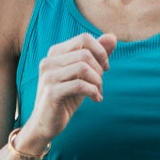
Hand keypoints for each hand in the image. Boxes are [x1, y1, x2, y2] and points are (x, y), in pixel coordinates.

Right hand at [20, 32, 113, 152]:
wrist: (47, 123)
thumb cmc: (67, 96)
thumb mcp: (84, 74)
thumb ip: (96, 54)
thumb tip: (112, 37)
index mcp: (55, 52)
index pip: (84, 38)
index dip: (100, 51)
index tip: (104, 67)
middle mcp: (49, 61)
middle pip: (85, 53)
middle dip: (99, 69)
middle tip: (100, 83)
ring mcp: (48, 76)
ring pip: (83, 67)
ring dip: (97, 81)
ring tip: (98, 92)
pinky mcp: (51, 92)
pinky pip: (80, 85)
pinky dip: (93, 91)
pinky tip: (96, 99)